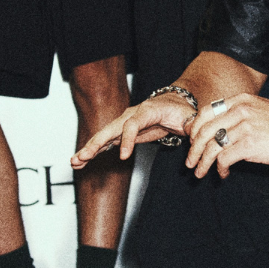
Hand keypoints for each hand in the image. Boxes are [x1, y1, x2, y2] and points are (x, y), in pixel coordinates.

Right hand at [71, 93, 198, 167]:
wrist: (175, 104)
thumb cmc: (182, 111)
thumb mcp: (189, 117)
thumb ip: (190, 124)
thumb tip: (193, 131)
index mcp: (147, 110)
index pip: (132, 124)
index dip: (127, 140)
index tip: (123, 157)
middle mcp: (131, 115)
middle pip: (110, 129)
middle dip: (96, 144)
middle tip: (83, 157)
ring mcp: (124, 123)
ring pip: (104, 137)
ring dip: (89, 150)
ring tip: (75, 162)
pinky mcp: (122, 133)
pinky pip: (105, 143)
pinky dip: (94, 152)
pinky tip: (81, 162)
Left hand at [185, 94, 268, 178]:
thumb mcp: (261, 110)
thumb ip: (240, 115)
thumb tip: (221, 131)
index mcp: (240, 100)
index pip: (205, 112)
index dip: (194, 130)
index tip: (192, 143)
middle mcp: (240, 111)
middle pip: (204, 131)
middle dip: (193, 150)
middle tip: (191, 163)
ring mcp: (245, 127)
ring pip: (211, 146)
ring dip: (203, 163)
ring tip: (201, 173)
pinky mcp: (250, 144)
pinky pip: (224, 158)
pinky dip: (220, 168)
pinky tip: (223, 173)